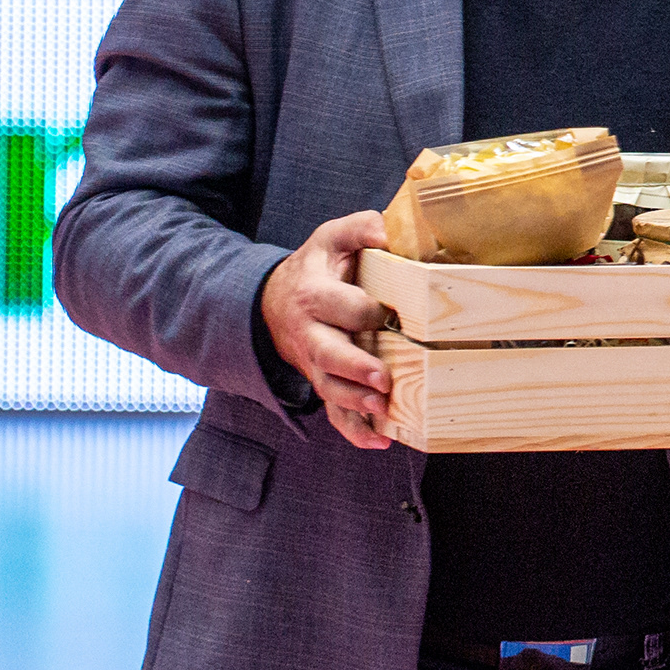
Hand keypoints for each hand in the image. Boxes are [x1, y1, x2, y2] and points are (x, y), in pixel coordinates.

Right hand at [263, 211, 395, 450]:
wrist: (277, 301)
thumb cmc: (318, 266)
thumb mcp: (332, 237)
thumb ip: (363, 228)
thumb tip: (392, 231)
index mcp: (315, 295)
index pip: (341, 306)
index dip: (365, 311)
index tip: (388, 314)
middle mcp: (312, 334)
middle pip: (329, 355)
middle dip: (355, 368)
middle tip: (383, 380)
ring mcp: (316, 363)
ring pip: (330, 389)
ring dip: (355, 403)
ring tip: (383, 411)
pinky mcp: (323, 382)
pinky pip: (333, 412)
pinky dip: (353, 431)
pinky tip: (379, 441)